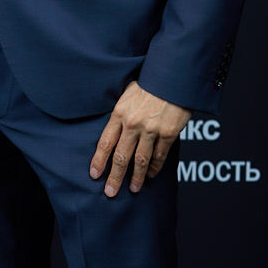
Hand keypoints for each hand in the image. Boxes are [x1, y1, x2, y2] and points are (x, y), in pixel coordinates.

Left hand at [89, 82, 189, 196]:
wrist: (173, 75)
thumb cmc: (150, 82)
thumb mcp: (128, 94)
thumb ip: (121, 114)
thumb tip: (115, 132)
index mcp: (119, 113)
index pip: (105, 142)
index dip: (99, 161)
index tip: (94, 174)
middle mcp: (133, 123)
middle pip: (121, 156)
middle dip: (114, 177)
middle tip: (110, 192)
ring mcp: (152, 129)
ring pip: (141, 160)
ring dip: (136, 177)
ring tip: (133, 189)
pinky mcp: (169, 132)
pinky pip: (160, 154)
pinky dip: (155, 167)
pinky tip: (151, 174)